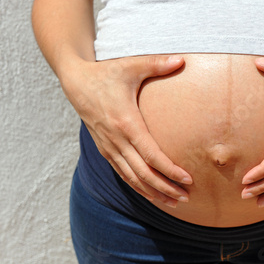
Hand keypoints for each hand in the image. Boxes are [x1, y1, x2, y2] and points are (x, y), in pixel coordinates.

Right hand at [61, 55, 191, 207]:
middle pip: (143, 173)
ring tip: (173, 202)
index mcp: (126, 122)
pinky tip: (152, 193)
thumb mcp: (131, 66)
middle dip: (165, 188)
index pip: (151, 155)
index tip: (188, 179)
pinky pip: (123, 174)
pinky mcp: (105, 149)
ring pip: (132, 178)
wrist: (75, 81)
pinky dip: (138, 187)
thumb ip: (157, 64)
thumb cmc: (106, 73)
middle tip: (185, 198)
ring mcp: (109, 147)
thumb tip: (182, 60)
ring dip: (153, 192)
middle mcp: (116, 140)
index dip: (170, 170)